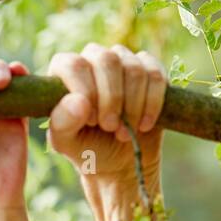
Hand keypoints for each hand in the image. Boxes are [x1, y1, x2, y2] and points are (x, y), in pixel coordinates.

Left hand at [46, 44, 166, 189]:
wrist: (119, 160)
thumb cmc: (86, 147)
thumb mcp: (66, 142)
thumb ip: (63, 123)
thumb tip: (79, 102)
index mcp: (65, 71)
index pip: (74, 64)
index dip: (86, 91)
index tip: (90, 120)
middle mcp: (93, 59)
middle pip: (107, 60)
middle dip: (112, 98)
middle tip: (109, 127)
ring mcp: (123, 61)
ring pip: (134, 69)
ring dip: (133, 105)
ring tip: (123, 133)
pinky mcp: (150, 70)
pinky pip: (156, 75)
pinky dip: (153, 103)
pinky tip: (144, 125)